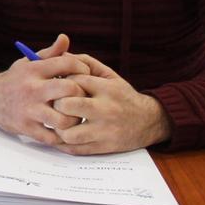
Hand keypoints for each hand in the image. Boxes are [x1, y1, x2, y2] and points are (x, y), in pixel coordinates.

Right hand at [0, 34, 91, 145]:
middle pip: (70, 90)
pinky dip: (62, 137)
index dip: (82, 68)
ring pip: (64, 119)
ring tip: (74, 116)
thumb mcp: (28, 63)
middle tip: (82, 98)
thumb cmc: (15, 80)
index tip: (85, 74)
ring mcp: (29, 110)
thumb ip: (50, 53)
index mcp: (34, 70)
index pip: (67, 63)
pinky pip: (52, 138)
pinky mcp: (26, 128)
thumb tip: (65, 38)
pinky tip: (63, 130)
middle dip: (81, 94)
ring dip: (74, 119)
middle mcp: (32, 89)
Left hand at [52, 54, 172, 153]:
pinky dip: (63, 144)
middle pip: (67, 106)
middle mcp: (105, 109)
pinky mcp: (104, 147)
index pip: (73, 82)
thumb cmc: (122, 96)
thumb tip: (62, 54)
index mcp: (106, 89)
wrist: (149, 121)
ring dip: (58, 128)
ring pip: (69, 133)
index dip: (61, 83)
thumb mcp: (109, 75)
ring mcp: (104, 131)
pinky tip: (62, 135)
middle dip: (56, 104)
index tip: (58, 86)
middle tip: (56, 104)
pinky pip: (75, 149)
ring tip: (59, 122)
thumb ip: (86, 63)